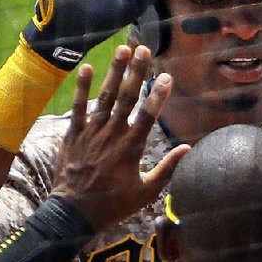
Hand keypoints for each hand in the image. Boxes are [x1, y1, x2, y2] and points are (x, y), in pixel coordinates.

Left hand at [51, 44, 189, 231]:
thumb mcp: (146, 192)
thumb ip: (167, 169)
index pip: (147, 116)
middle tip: (144, 49)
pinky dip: (82, 88)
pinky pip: (78, 107)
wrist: (74, 213)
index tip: (167, 76)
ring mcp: (91, 133)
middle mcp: (111, 136)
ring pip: (105, 97)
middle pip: (126, 98)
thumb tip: (188, 149)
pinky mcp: (73, 135)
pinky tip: (88, 68)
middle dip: (136, 72)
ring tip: (123, 49)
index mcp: (131, 149)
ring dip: (114, 72)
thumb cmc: (113, 205)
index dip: (157, 95)